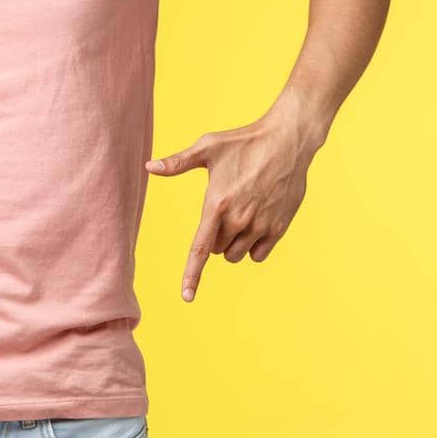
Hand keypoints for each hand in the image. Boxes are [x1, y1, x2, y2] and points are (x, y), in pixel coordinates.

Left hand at [144, 108, 319, 301]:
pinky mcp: (279, 229)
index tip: (186, 296)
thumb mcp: (208, 147)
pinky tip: (256, 222)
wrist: (287, 141)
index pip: (200, 249)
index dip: (192, 275)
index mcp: (217, 204)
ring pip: (235, 255)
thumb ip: (177, 162)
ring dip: (232, 243)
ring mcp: (260, 226)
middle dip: (214, 237)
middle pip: (215, 250)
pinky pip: (258, 255)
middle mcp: (239, 220)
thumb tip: (149, 166)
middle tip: (224, 208)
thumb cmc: (244, 141)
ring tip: (241, 213)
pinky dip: (253, 246)